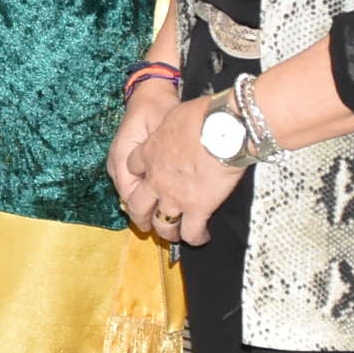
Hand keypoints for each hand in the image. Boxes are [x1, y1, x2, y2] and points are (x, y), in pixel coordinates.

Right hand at [105, 75, 177, 217]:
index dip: (148, 213)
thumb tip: (171, 180)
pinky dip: (144, 195)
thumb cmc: (158, 106)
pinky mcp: (125, 161)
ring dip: (146, 207)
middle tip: (168, 232)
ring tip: (166, 223)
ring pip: (130, 194)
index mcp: (124, 156)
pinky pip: (131, 185)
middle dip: (145, 217)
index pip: (131, 195)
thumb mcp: (164, 128)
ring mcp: (119, 162)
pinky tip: (159, 202)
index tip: (167, 226)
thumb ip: (163, 154)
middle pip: (129, 200)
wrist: (149, 91)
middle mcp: (117, 163)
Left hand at [122, 91, 246, 246]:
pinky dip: (195, 237)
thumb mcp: (175, 115)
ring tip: (172, 234)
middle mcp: (155, 179)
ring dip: (166, 232)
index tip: (141, 178)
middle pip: (137, 205)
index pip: (131, 167)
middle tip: (144, 221)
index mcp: (148, 152)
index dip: (134, 174)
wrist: (223, 130)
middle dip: (140, 216)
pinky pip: (191, 232)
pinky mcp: (197, 208)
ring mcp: (174, 197)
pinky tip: (201, 236)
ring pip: (162, 224)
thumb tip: (178, 126)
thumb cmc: (203, 116)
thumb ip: (170, 127)